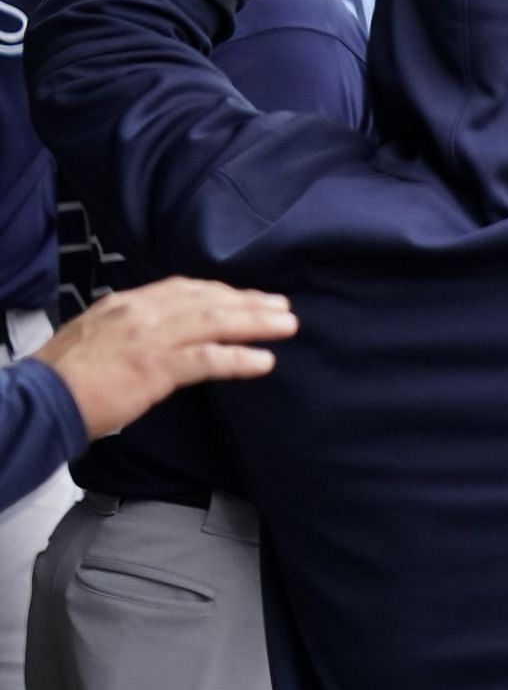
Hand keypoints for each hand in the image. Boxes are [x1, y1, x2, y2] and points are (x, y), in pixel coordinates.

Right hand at [37, 279, 296, 438]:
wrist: (38, 400)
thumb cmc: (63, 376)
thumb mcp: (96, 335)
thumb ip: (130, 327)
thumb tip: (159, 331)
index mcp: (126, 303)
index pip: (184, 289)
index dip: (221, 292)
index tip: (248, 296)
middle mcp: (141, 312)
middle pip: (207, 300)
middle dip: (248, 302)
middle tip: (282, 306)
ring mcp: (149, 338)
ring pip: (214, 322)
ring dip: (255, 323)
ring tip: (286, 326)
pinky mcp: (154, 368)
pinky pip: (206, 359)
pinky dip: (238, 358)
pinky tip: (264, 361)